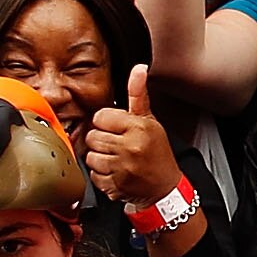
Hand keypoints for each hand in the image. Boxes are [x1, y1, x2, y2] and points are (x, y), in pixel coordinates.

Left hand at [83, 65, 180, 206]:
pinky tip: (115, 172)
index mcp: (138, 128)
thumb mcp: (150, 120)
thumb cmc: (157, 153)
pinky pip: (93, 175)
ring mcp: (121, 168)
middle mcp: (129, 147)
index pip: (101, 116)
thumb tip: (139, 69)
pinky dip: (101, 175)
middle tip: (118, 145)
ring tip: (116, 159)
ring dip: (100, 158)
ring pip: (91, 156)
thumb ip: (138, 94)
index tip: (117, 129)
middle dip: (103, 140)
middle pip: (93, 136)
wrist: (165, 188)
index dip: (107, 123)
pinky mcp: (115, 185)